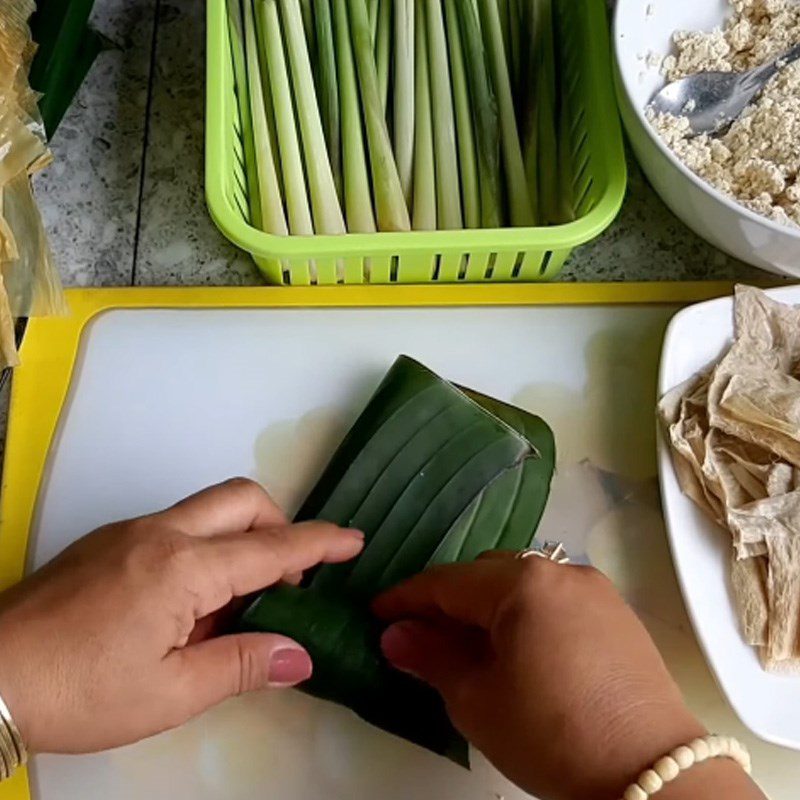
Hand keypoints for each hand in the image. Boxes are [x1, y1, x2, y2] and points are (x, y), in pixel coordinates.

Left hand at [0, 478, 362, 753]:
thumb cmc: (81, 691)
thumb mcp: (170, 693)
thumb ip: (242, 666)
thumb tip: (301, 656)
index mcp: (184, 569)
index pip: (272, 547)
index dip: (321, 543)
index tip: (356, 539)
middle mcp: (162, 533)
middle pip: (242, 499)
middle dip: (280, 524)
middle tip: (289, 576)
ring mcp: (130, 531)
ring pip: (207, 508)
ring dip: (240, 538)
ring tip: (236, 602)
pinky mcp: (107, 540)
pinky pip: (175, 526)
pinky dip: (204, 548)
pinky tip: (187, 605)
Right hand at [375, 554, 706, 799]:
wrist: (651, 771)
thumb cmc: (552, 733)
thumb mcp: (478, 700)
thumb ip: (432, 657)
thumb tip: (395, 634)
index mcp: (521, 583)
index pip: (447, 581)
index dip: (407, 597)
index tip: (377, 611)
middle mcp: (559, 571)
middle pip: (487, 574)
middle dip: (450, 601)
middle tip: (423, 636)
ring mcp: (594, 589)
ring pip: (524, 583)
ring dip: (490, 607)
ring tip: (471, 647)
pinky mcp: (618, 613)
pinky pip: (556, 599)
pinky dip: (527, 615)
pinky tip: (520, 650)